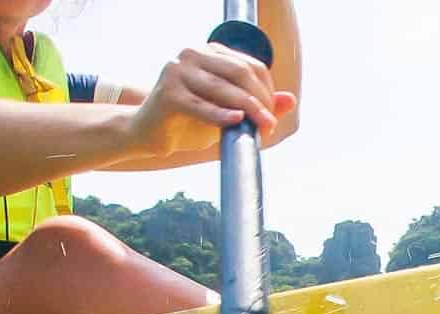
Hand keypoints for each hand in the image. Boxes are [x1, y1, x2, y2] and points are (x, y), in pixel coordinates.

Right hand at [124, 43, 296, 160]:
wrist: (149, 134)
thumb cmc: (189, 121)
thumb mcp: (227, 111)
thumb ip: (256, 104)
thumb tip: (290, 100)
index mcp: (208, 52)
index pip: (249, 65)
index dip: (267, 89)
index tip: (273, 114)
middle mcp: (191, 54)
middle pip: (239, 73)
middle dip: (260, 100)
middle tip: (270, 124)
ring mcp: (177, 71)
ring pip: (224, 88)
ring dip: (248, 109)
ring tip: (262, 127)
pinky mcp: (168, 93)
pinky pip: (202, 105)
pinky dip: (221, 115)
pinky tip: (236, 121)